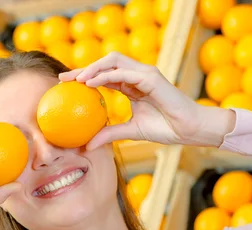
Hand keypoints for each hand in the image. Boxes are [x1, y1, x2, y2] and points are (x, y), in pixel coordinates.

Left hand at [59, 53, 235, 149]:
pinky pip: (124, 72)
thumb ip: (109, 134)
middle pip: (105, 64)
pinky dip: (106, 76)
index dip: (84, 77)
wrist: (187, 129)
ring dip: (92, 68)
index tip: (66, 85)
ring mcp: (144, 73)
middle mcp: (137, 75)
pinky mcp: (151, 77)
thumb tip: (87, 146)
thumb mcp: (130, 131)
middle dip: (83, 68)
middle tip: (63, 78)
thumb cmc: (165, 128)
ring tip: (76, 79)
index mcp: (132, 84)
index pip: (104, 75)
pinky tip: (91, 83)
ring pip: (113, 61)